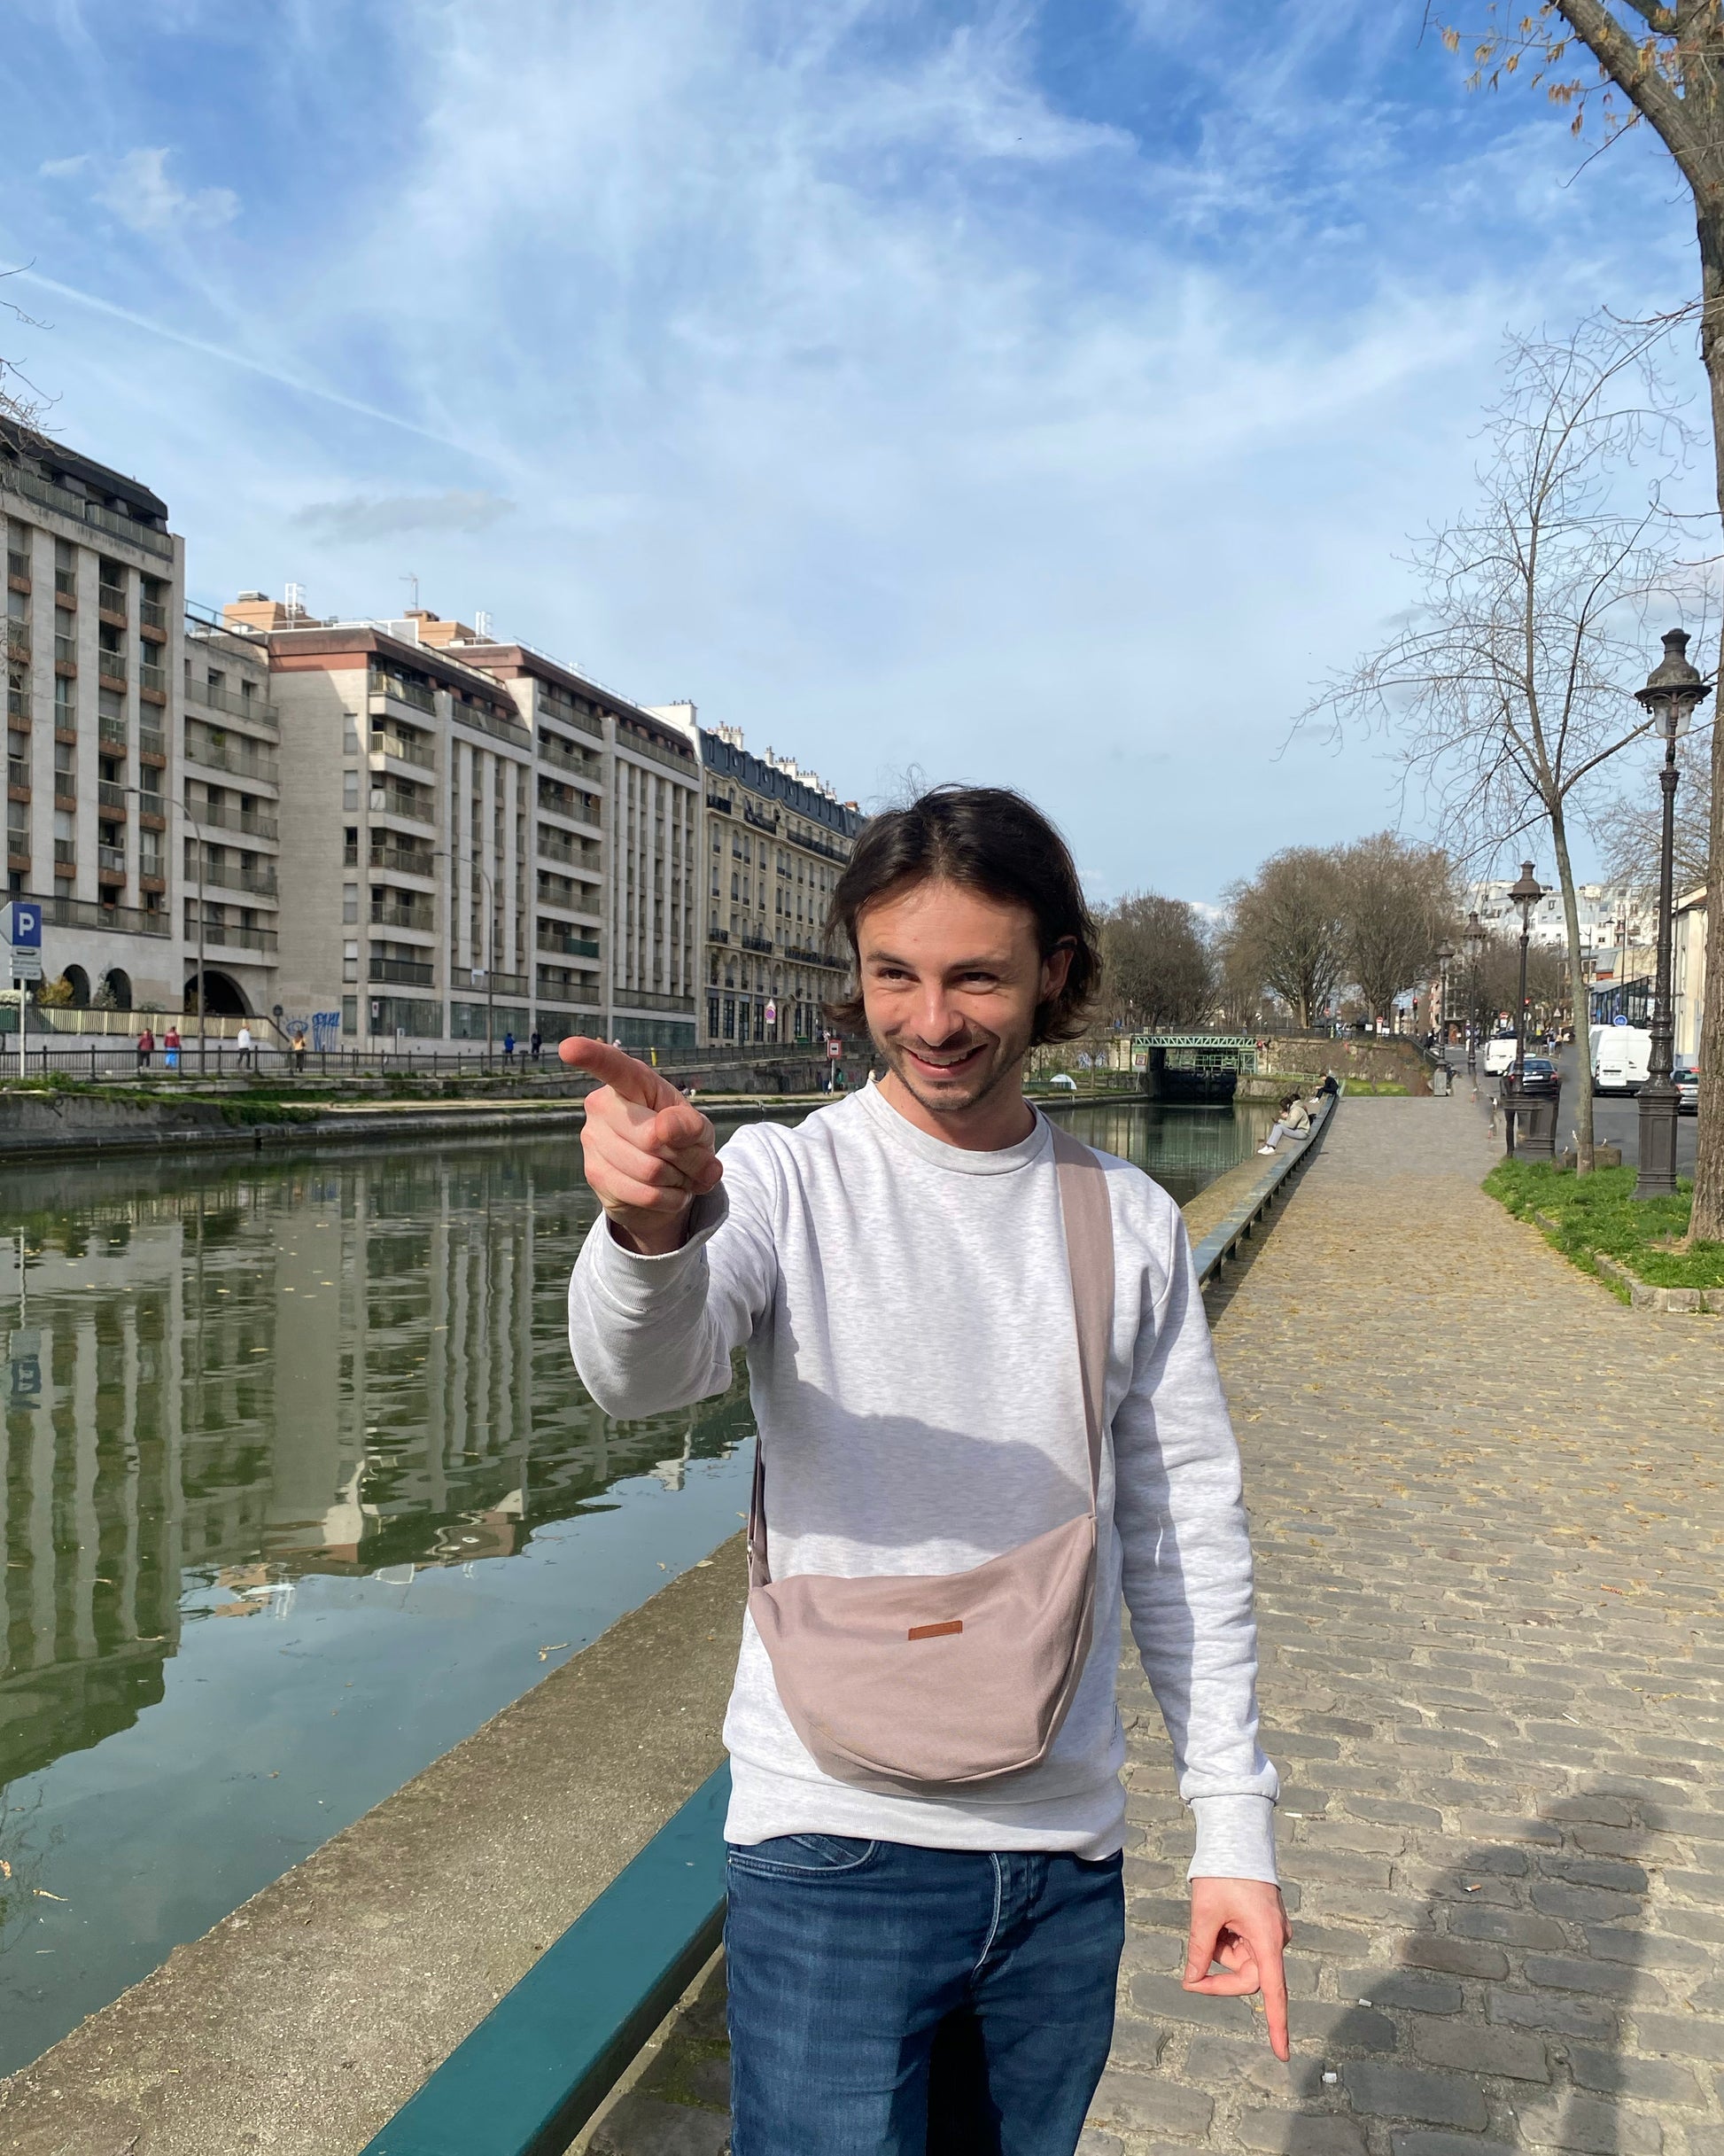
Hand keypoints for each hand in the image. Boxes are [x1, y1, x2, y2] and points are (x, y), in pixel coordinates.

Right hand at [560, 1038, 722, 1254]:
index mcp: (632, 1083)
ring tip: (678, 1174)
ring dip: (679, 1180)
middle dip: (687, 1157)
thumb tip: (663, 1129)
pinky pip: (645, 1194)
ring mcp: (592, 1139)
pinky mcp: (594, 1174)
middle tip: (693, 1159)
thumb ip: (689, 1125)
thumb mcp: (698, 1129)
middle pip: (652, 1138)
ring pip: (651, 1171)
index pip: (613, 1067)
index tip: (569, 1048)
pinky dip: (670, 1199)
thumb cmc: (681, 1141)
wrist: (667, 1184)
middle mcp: (602, 1105)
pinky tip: (669, 1192)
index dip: (592, 1056)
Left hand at [1183, 1877, 1291, 2059]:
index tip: (1282, 2053)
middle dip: (1219, 1975)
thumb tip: (1191, 1981)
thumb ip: (1199, 1951)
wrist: (1236, 1835)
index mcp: (1267, 1939)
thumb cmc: (1222, 1874)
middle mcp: (1275, 1938)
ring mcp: (1271, 1931)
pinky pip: (1243, 1945)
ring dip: (1221, 1951)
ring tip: (1209, 1920)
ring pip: (1242, 1960)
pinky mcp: (1264, 1924)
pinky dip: (1226, 1939)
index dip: (1276, 2025)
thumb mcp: (1204, 1914)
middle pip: (1248, 1978)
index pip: (1273, 1992)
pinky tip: (1218, 1916)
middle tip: (1191, 1976)